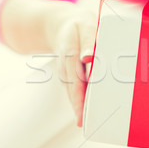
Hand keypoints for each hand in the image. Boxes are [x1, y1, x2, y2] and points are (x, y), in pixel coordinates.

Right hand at [51, 7, 96, 126]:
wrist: (60, 24)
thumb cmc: (80, 25)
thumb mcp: (85, 25)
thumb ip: (88, 39)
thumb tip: (88, 57)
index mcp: (71, 52)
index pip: (75, 77)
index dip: (78, 97)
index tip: (81, 113)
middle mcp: (66, 64)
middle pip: (72, 88)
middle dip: (78, 106)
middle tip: (83, 123)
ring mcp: (66, 71)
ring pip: (71, 90)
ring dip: (78, 106)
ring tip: (84, 123)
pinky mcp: (69, 75)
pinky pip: (73, 89)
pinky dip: (78, 101)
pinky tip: (85, 114)